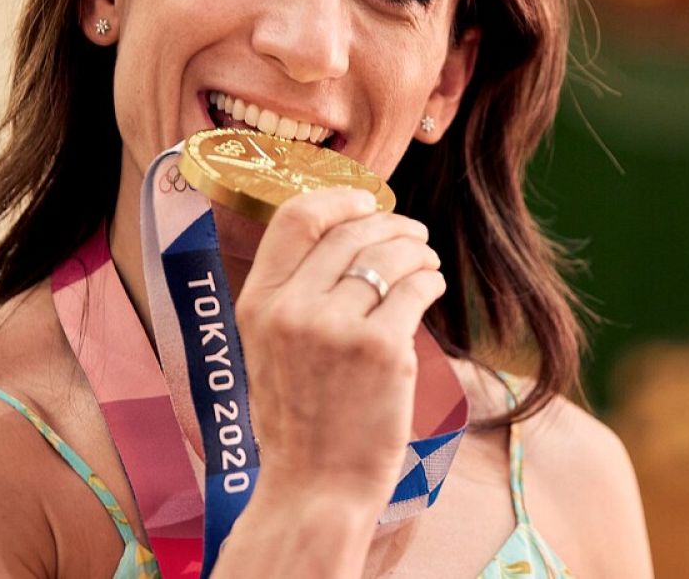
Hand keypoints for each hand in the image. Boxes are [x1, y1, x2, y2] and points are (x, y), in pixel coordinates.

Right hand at [234, 185, 445, 511]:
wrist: (314, 490)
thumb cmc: (299, 422)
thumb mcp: (269, 350)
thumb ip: (294, 295)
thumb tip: (346, 236)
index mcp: (257, 304)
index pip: (295, 217)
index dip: (338, 198)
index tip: (366, 201)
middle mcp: (291, 309)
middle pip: (351, 232)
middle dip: (390, 225)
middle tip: (413, 235)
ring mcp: (336, 329)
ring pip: (389, 255)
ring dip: (416, 250)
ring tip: (426, 261)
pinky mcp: (381, 350)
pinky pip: (416, 290)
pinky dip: (430, 281)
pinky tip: (432, 287)